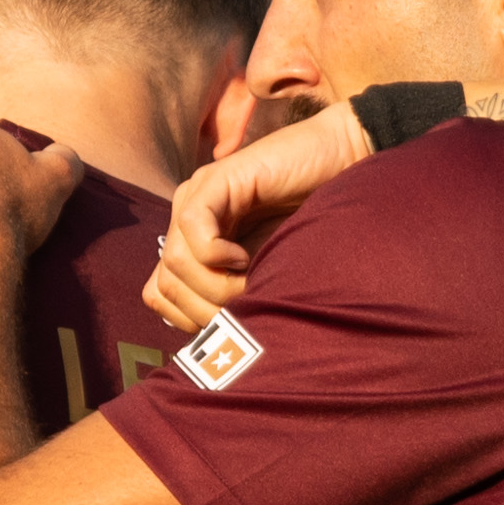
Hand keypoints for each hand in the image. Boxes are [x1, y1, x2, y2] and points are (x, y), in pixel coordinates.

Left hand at [144, 99, 376, 333]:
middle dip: (204, 309)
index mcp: (193, 244)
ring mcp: (197, 197)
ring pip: (174, 261)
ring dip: (215, 286)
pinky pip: (194, 227)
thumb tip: (211, 340)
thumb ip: (234, 296)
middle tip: (245, 303)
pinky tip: (245, 257)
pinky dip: (216, 254)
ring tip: (251, 280)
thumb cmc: (315, 225)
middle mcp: (187, 221)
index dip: (189, 319)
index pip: (159, 294)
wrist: (344, 164)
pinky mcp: (216, 180)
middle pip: (164, 284)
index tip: (230, 320)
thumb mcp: (268, 273)